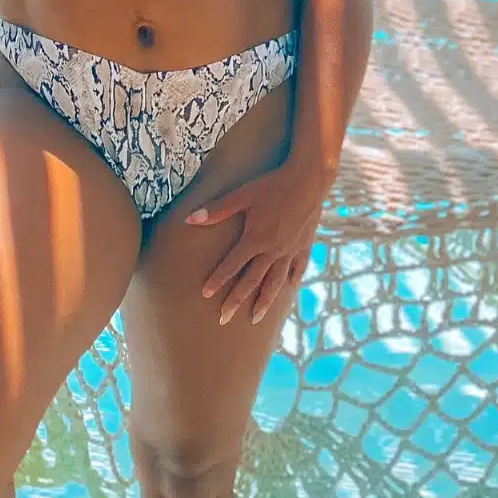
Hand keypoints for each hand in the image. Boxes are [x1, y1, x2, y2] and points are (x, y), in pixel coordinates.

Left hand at [188, 153, 330, 326]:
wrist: (309, 178)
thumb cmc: (273, 184)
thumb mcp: (243, 194)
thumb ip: (217, 210)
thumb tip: (189, 219)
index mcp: (256, 239)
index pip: (232, 265)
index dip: (217, 280)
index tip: (205, 295)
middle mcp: (272, 250)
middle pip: (251, 281)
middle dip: (236, 301)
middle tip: (223, 319)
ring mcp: (290, 250)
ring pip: (275, 282)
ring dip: (264, 301)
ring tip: (255, 318)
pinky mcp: (304, 245)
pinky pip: (297, 268)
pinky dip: (291, 280)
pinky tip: (289, 288)